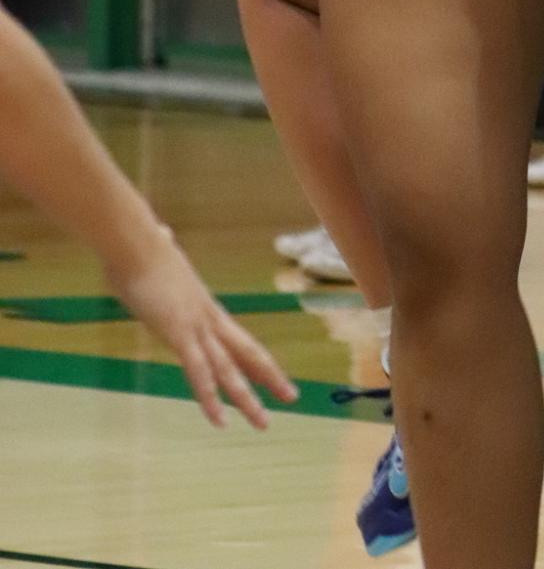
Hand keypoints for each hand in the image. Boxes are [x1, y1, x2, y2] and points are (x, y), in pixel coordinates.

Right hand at [108, 223, 297, 429]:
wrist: (136, 242)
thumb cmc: (141, 247)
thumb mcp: (159, 255)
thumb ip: (165, 250)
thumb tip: (163, 234)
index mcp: (206, 307)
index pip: (239, 339)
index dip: (257, 359)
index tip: (275, 376)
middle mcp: (209, 318)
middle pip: (247, 353)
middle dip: (269, 378)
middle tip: (292, 398)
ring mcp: (196, 326)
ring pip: (229, 369)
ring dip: (246, 399)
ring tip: (263, 423)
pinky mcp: (179, 333)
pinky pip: (199, 372)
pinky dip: (210, 398)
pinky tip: (219, 420)